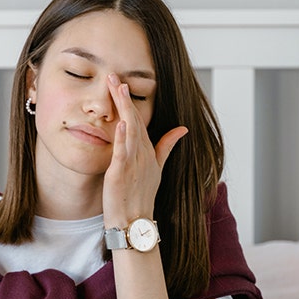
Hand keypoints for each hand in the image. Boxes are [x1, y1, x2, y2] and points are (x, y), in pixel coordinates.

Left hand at [102, 73, 186, 226]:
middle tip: (115, 75)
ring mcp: (133, 163)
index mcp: (148, 152)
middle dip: (125, 97)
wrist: (135, 222)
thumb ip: (167, 147)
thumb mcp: (157, 169)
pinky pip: (123, 152)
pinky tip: (121, 122)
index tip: (123, 82)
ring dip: (124, 108)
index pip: (140, 120)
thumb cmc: (142, 197)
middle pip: (134, 120)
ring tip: (117, 88)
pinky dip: (123, 137)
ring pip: (130, 130)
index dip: (131, 101)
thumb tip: (183, 129)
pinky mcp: (121, 173)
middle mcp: (142, 154)